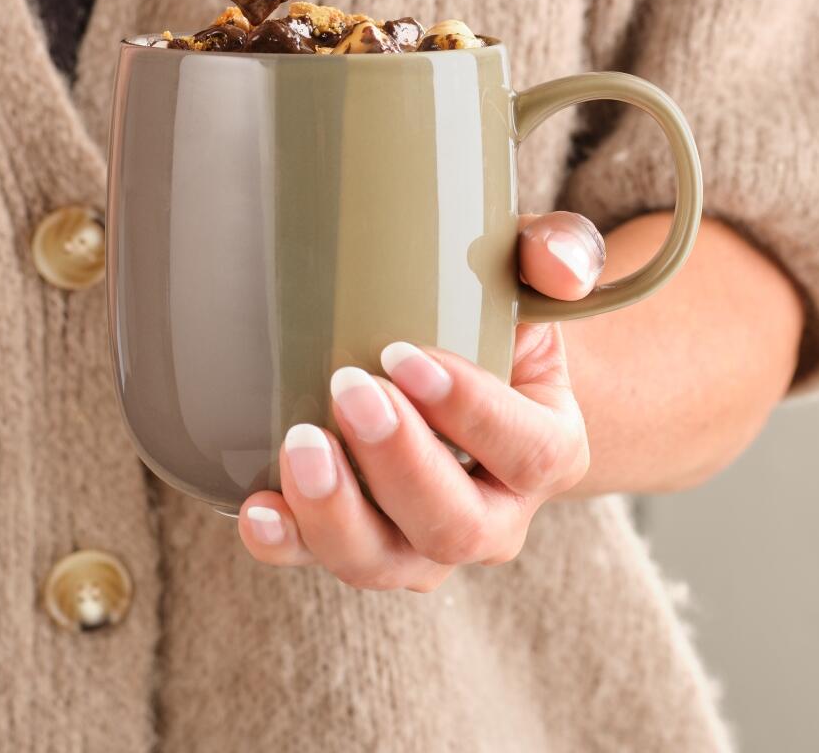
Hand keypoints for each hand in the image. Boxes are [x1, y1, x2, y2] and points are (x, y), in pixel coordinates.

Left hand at [236, 211, 604, 590]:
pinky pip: (317, 563)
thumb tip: (561, 267)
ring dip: (336, 512)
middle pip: (455, 526)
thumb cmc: (494, 317)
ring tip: (299, 444)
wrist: (455, 372)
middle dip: (398, 463)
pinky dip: (286, 543)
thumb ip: (559, 254)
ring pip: (386, 563)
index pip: (527, 451)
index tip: (404, 355)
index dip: (469, 410)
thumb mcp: (535, 277)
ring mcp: (421, 545)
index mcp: (549, 452)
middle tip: (349, 390)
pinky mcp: (357, 544)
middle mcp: (492, 518)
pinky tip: (256, 508)